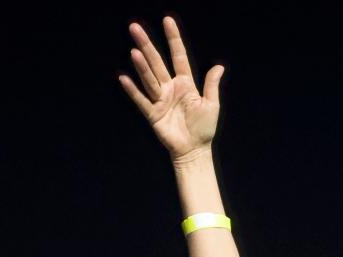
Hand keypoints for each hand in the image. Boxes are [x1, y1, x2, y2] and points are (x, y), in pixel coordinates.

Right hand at [120, 17, 223, 161]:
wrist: (194, 150)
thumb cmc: (204, 129)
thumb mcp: (211, 105)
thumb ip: (212, 85)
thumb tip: (219, 67)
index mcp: (186, 84)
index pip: (178, 56)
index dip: (173, 39)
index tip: (167, 20)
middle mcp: (170, 88)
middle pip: (157, 62)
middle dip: (147, 45)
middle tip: (134, 27)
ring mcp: (160, 99)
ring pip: (149, 78)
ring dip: (142, 65)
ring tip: (135, 51)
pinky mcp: (152, 113)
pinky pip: (141, 100)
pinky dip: (132, 90)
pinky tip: (124, 78)